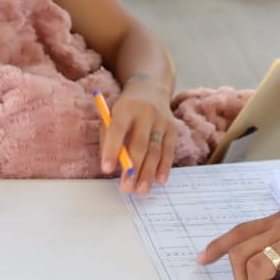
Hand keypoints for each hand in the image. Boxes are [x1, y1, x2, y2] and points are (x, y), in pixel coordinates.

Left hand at [104, 74, 175, 194]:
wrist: (150, 89)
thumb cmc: (125, 111)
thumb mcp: (112, 117)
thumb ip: (109, 139)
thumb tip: (114, 166)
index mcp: (125, 107)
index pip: (117, 129)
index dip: (111, 149)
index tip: (106, 169)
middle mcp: (146, 112)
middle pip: (140, 143)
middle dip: (133, 168)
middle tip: (127, 188)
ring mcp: (162, 120)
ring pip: (156, 150)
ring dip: (148, 172)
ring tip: (141, 190)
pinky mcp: (173, 128)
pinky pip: (169, 150)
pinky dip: (164, 167)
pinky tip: (159, 180)